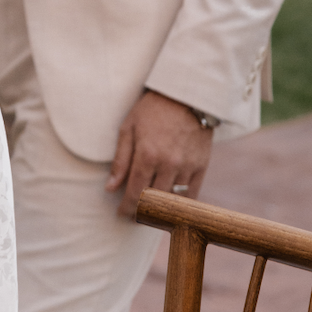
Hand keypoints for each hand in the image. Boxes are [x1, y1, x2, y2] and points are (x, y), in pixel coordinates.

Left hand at [106, 89, 212, 217]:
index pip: (135, 193)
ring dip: (162, 210)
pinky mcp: (201, 166)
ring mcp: (187, 167)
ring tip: (152, 213)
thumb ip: (120, 160)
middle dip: (142, 211)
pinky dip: (181, 204)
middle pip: (155, 201)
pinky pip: (192, 195)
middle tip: (134, 215)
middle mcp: (168, 165)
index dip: (127, 208)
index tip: (121, 214)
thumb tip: (110, 188)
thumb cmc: (152, 109)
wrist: (186, 95)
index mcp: (147, 155)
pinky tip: (172, 207)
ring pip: (173, 200)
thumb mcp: (128, 128)